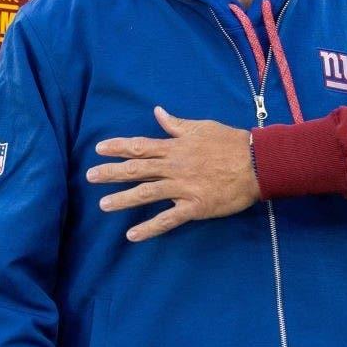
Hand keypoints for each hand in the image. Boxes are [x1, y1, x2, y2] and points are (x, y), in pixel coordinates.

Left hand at [88, 107, 258, 241]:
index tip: (99, 149)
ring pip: (146, 193)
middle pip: (137, 169)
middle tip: (90, 176)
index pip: (140, 145)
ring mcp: (182, 188)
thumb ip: (176, 124)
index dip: (118, 147)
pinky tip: (132, 235)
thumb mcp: (202, 127)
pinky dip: (149, 228)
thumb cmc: (231, 142)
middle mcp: (174, 167)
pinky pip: (167, 219)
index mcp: (175, 147)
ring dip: (122, 199)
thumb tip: (158, 112)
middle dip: (111, 172)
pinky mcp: (194, 207)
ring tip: (103, 204)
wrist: (257, 163)